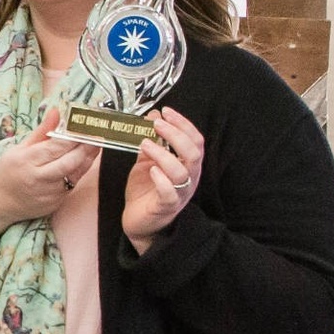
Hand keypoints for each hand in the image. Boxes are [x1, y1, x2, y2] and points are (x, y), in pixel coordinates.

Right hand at [0, 108, 98, 233]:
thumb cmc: (9, 171)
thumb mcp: (20, 148)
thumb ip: (42, 132)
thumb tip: (56, 112)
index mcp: (26, 160)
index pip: (56, 146)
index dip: (74, 136)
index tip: (86, 127)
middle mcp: (38, 177)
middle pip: (69, 161)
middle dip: (87, 147)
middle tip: (99, 135)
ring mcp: (48, 192)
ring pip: (75, 174)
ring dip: (87, 159)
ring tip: (96, 145)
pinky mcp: (55, 202)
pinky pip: (72, 185)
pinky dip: (79, 172)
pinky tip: (83, 161)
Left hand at [123, 107, 203, 253]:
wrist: (139, 221)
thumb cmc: (146, 190)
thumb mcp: (147, 161)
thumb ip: (151, 141)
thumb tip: (153, 116)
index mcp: (187, 165)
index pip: (195, 141)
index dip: (183, 124)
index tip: (166, 111)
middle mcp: (188, 178)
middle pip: (193, 153)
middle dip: (176, 135)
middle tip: (157, 124)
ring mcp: (179, 193)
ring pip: (181, 172)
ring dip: (163, 154)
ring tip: (145, 143)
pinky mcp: (166, 207)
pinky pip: (170, 194)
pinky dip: (161, 180)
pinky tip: (151, 170)